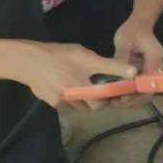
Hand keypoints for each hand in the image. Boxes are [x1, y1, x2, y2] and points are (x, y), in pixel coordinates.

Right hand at [19, 42, 135, 111]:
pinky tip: (69, 88)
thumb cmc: (60, 55)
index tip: (116, 92)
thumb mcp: (86, 55)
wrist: (29, 62)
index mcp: (86, 84)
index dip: (114, 96)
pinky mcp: (55, 105)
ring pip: (83, 107)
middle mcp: (77, 97)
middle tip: (101, 89)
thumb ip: (109, 65)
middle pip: (96, 106)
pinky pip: (70, 107)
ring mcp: (65, 102)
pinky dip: (73, 101)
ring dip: (87, 102)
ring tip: (84, 87)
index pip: (107, 98)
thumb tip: (133, 72)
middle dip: (100, 100)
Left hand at [112, 18, 162, 106]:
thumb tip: (118, 75)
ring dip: (133, 99)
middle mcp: (158, 66)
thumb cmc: (132, 30)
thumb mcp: (124, 41)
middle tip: (117, 102)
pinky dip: (133, 93)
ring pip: (147, 91)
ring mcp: (155, 70)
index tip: (123, 97)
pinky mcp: (149, 73)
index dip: (137, 92)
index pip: (150, 80)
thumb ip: (122, 58)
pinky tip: (119, 95)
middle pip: (150, 90)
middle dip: (134, 99)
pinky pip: (143, 87)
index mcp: (155, 57)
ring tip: (116, 101)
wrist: (140, 24)